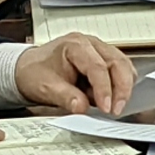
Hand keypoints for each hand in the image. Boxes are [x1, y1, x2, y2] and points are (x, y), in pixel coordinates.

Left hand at [13, 33, 136, 113]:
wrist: (29, 68)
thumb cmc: (36, 72)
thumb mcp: (45, 88)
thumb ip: (65, 97)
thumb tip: (82, 108)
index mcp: (75, 45)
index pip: (97, 66)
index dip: (104, 89)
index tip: (106, 108)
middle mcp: (91, 44)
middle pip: (118, 63)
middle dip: (122, 88)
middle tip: (117, 110)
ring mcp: (99, 50)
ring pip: (124, 65)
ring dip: (124, 87)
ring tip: (115, 107)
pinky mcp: (104, 60)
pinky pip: (121, 70)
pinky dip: (121, 85)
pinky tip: (112, 98)